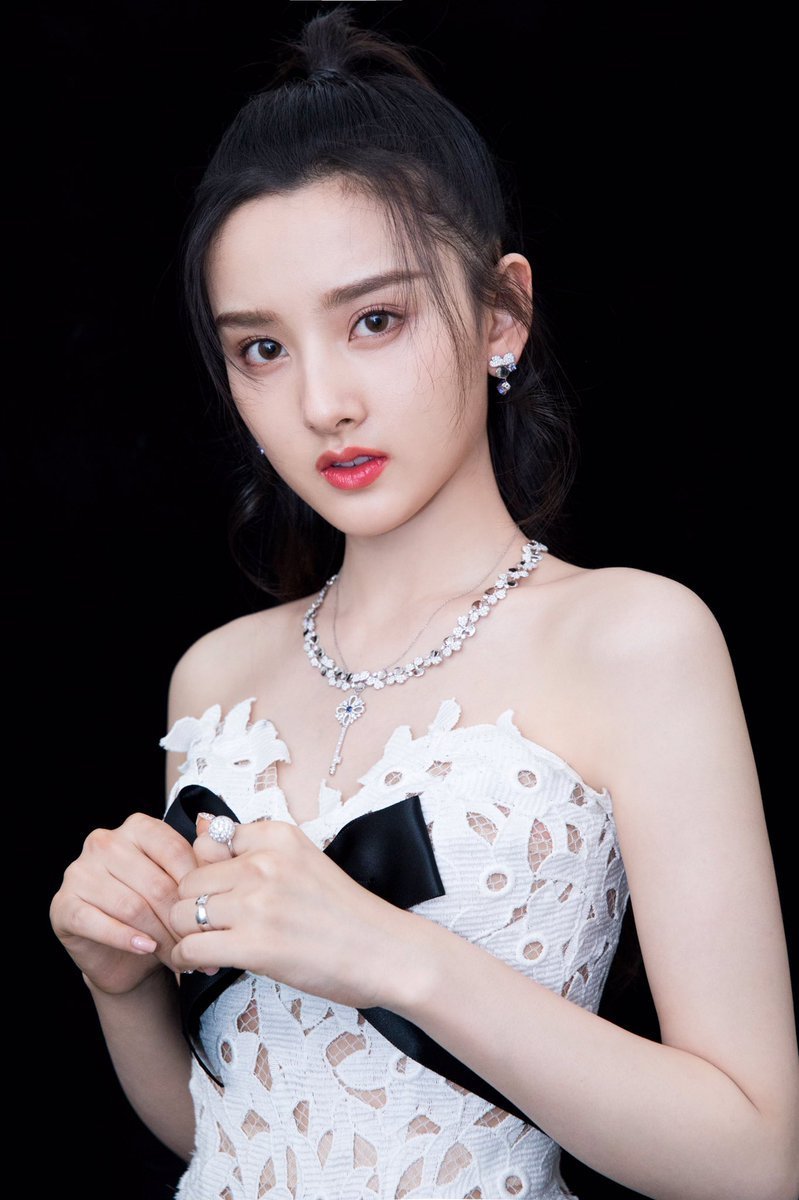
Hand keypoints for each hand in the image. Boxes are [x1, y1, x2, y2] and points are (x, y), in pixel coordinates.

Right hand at [50, 813, 198, 995]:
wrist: (126, 955)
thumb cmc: (159, 912)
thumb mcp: (184, 884)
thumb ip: (202, 859)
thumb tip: (218, 832)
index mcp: (138, 827)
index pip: (176, 852)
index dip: (197, 889)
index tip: (213, 915)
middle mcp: (104, 843)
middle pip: (155, 883)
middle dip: (180, 921)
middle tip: (200, 946)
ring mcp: (79, 872)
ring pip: (131, 906)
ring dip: (160, 937)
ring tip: (180, 956)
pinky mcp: (63, 905)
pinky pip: (97, 922)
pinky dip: (125, 939)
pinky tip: (146, 949)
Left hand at [169, 817, 412, 1008]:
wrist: (384, 950)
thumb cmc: (346, 914)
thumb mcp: (302, 862)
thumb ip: (254, 850)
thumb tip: (201, 825)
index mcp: (277, 836)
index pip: (208, 842)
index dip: (207, 874)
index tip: (219, 896)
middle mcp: (264, 862)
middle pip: (189, 880)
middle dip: (191, 907)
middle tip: (208, 928)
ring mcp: (258, 902)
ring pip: (182, 914)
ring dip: (187, 935)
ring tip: (206, 948)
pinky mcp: (254, 944)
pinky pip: (190, 947)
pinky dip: (187, 960)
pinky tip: (205, 964)